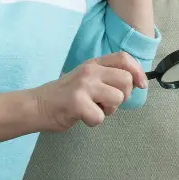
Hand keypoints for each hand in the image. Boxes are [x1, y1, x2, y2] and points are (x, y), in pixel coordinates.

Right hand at [30, 52, 146, 131]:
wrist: (37, 105)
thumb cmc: (66, 95)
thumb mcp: (87, 78)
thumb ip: (108, 77)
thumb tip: (135, 82)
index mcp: (94, 63)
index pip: (124, 58)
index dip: (137, 71)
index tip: (141, 85)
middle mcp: (90, 71)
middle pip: (126, 80)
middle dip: (122, 96)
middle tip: (106, 102)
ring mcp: (83, 85)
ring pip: (117, 99)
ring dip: (108, 110)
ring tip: (93, 108)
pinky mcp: (77, 102)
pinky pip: (100, 117)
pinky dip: (93, 121)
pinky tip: (82, 116)